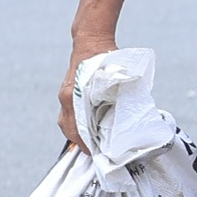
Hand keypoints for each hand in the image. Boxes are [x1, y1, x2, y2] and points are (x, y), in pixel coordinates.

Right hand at [58, 35, 114, 149]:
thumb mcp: (117, 76)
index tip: (94, 153)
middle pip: (68, 129)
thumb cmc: (105, 58)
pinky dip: (76, 126)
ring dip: (76, 136)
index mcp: (73, 95)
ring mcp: (64, 96)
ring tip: (90, 146)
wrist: (90, 42)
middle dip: (79, 143)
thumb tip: (132, 112)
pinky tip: (87, 133)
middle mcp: (65, 97)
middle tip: (94, 154)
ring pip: (66, 124)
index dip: (84, 143)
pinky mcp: (67, 94)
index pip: (76, 128)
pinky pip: (68, 116)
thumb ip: (121, 93)